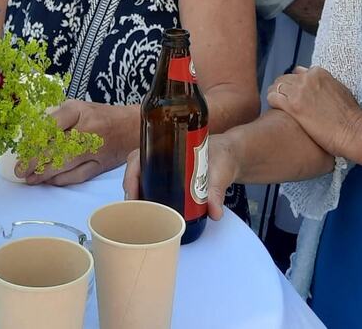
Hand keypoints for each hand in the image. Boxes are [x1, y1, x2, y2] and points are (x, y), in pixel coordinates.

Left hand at [17, 100, 137, 186]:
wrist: (132, 126)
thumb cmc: (101, 115)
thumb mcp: (79, 106)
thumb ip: (57, 117)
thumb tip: (33, 132)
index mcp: (79, 111)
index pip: (52, 125)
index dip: (35, 139)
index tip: (23, 147)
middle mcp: (87, 129)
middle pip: (56, 147)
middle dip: (35, 161)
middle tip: (20, 169)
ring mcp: (95, 149)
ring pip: (65, 164)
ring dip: (44, 173)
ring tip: (29, 178)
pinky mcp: (100, 165)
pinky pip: (77, 176)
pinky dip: (61, 180)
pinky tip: (48, 181)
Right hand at [122, 133, 240, 221]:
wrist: (231, 156)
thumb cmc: (222, 156)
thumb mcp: (220, 171)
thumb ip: (217, 191)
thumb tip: (214, 213)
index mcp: (167, 145)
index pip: (137, 157)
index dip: (130, 175)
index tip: (131, 194)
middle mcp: (161, 155)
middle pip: (135, 171)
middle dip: (131, 190)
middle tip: (134, 212)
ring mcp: (164, 168)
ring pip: (141, 180)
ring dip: (137, 196)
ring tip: (139, 216)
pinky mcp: (171, 180)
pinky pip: (152, 186)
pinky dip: (147, 199)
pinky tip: (150, 214)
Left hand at [267, 66, 361, 161]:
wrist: (354, 131)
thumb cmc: (351, 116)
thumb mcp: (340, 91)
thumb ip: (325, 86)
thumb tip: (317, 89)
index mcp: (319, 73)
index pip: (297, 72)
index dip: (294, 84)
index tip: (292, 94)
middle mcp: (307, 78)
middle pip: (284, 78)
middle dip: (282, 88)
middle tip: (281, 101)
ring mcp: (299, 90)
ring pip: (276, 86)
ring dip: (275, 94)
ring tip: (276, 106)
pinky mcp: (293, 105)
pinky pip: (272, 97)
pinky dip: (271, 102)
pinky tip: (274, 110)